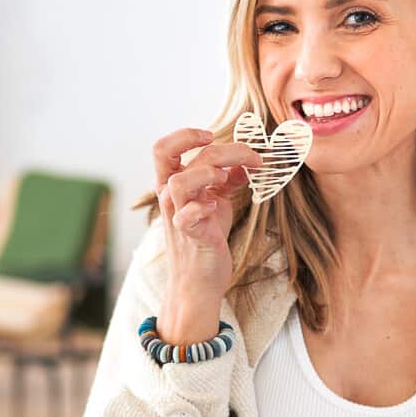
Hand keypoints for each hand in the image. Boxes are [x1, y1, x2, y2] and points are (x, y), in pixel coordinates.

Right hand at [153, 128, 260, 342]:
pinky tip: (216, 209)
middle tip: (251, 158)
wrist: (200, 281)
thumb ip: (226, 180)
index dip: (186, 135)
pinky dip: (203, 207)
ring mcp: (177, 217)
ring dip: (206, 174)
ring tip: (226, 182)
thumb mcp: (217, 203)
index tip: (212, 137)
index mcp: (172, 185)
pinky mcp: (191, 236)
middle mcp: (170, 198)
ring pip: (178, 183)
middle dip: (221, 149)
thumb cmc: (206, 240)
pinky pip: (187, 216)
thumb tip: (246, 161)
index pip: (164, 148)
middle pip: (176, 156)